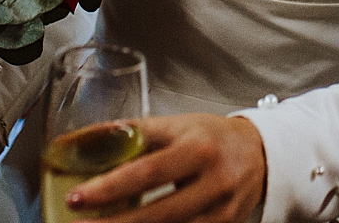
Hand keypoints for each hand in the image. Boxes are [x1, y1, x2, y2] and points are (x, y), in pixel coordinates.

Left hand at [68, 113, 265, 222]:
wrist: (261, 154)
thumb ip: (132, 133)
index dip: (109, 188)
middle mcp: (213, 183)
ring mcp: (221, 213)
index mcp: (197, 149)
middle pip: (158, 214)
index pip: (148, 172)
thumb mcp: (175, 125)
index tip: (77, 198)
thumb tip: (81, 140)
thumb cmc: (210, 137)